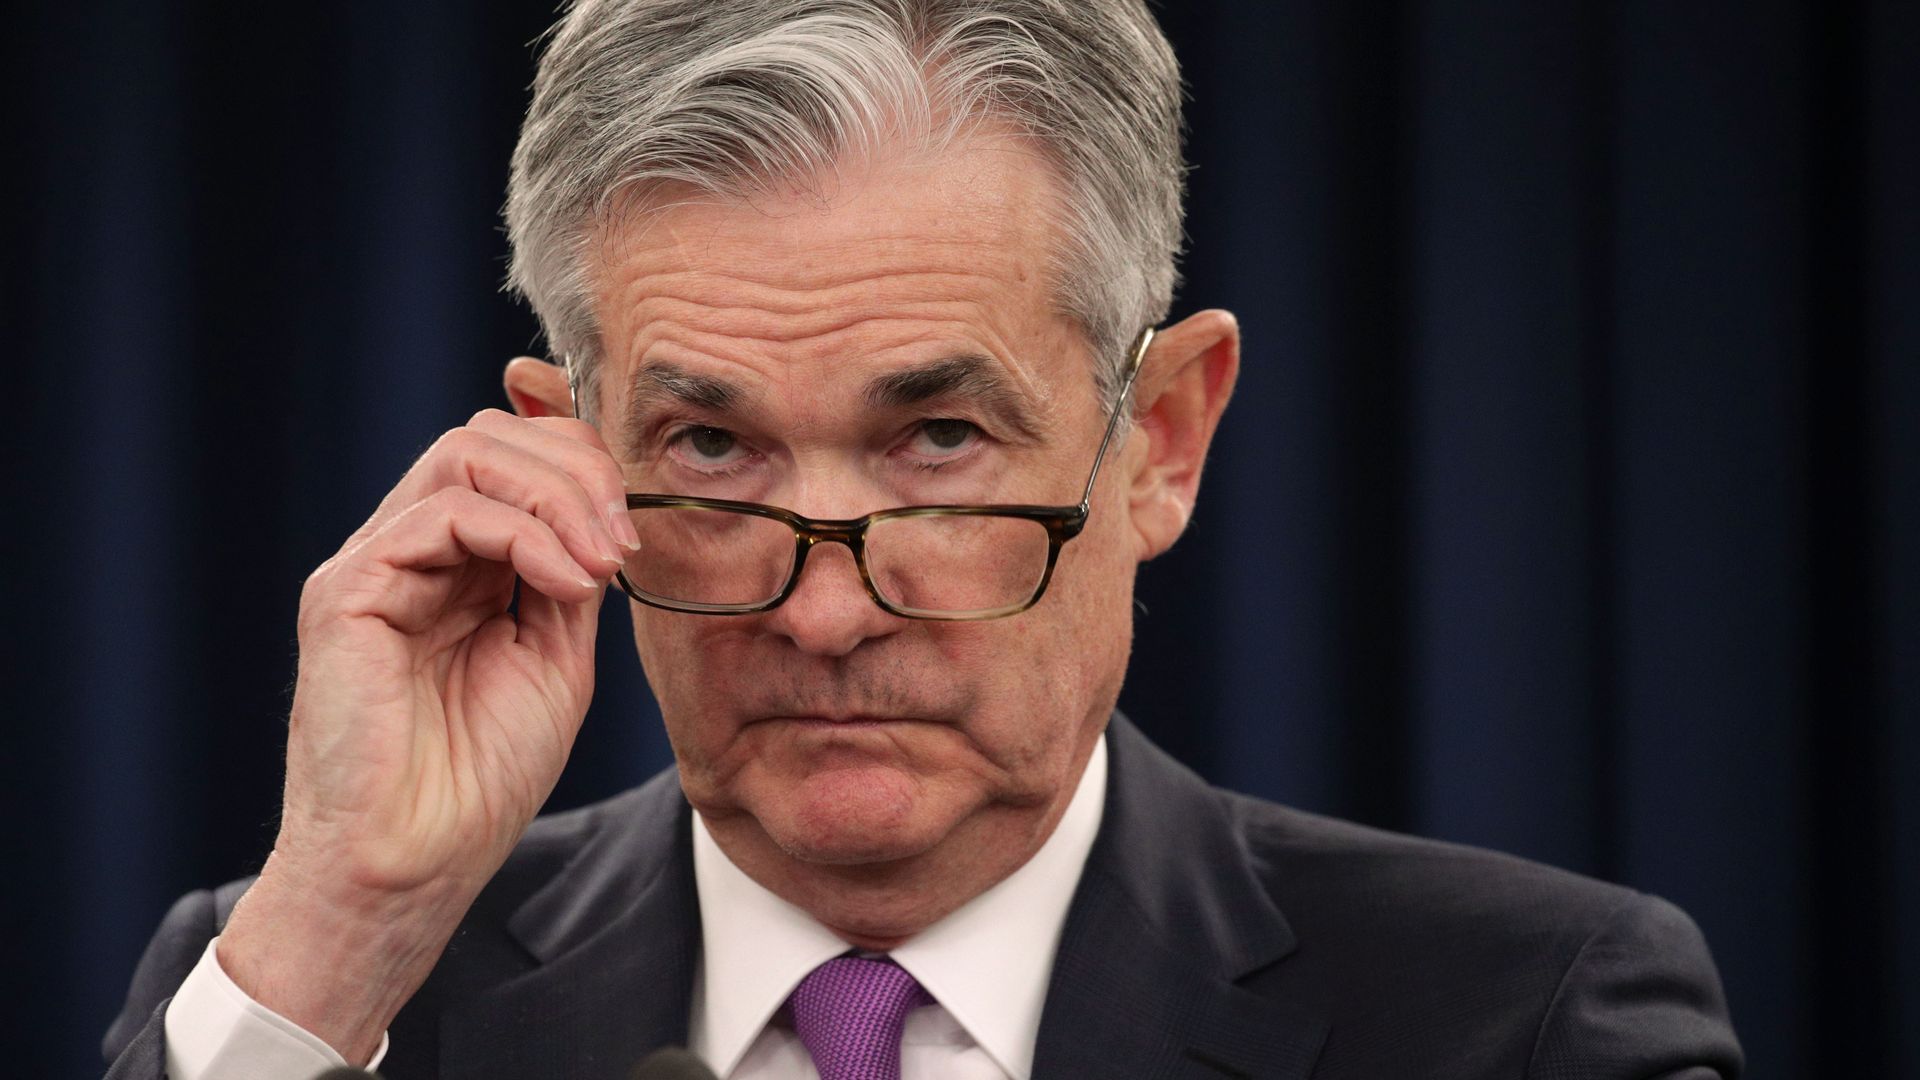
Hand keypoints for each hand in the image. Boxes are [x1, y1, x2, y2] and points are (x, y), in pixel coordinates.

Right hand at [217, 408, 637, 1062]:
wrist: (416, 862)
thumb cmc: (481, 778)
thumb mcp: (556, 656)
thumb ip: (572, 576)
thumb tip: (606, 514)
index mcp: (458, 564)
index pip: (516, 458)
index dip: (585, 469)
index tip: (637, 536)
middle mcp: (410, 550)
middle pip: (490, 437)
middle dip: (576, 469)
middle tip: (624, 540)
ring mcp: (374, 565)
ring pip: (466, 455)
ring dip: (556, 495)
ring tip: (600, 563)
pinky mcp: (348, 590)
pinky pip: (440, 513)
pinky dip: (521, 534)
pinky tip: (565, 587)